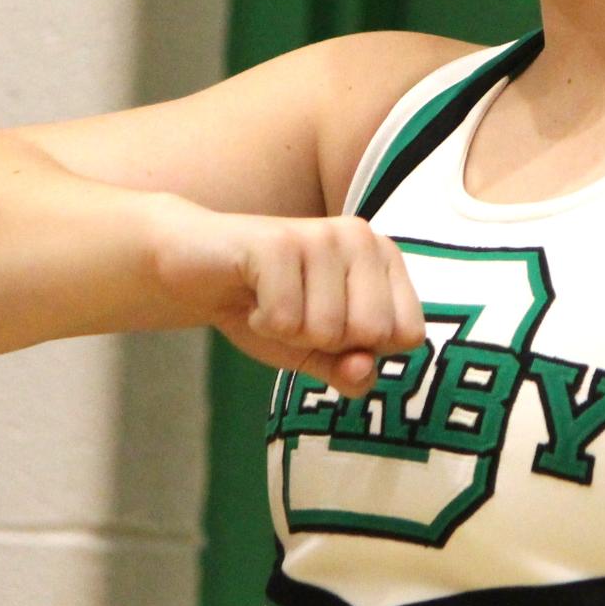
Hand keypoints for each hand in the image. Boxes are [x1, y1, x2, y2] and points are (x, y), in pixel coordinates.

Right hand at [150, 201, 425, 394]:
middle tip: (297, 313)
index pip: (409, 334)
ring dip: (289, 333)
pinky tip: (252, 297)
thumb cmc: (269, 308)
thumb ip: (352, 370)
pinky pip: (285, 321)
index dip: (365, 350)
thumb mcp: (318, 352)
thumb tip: (364, 370)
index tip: (332, 327)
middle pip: (372, 333)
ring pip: (327, 330)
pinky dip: (262, 324)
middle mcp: (361, 237)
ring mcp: (321, 234)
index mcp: (385, 257)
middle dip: (327, 342)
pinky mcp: (278, 242)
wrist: (195, 269)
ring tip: (273, 302)